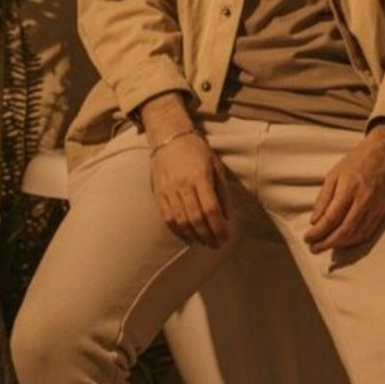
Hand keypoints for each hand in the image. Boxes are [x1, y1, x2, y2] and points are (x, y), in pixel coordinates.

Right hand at [149, 130, 229, 247]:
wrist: (169, 138)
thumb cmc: (197, 151)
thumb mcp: (216, 166)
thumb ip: (222, 191)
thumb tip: (226, 217)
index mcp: (200, 176)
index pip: (210, 209)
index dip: (218, 227)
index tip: (225, 238)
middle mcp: (183, 184)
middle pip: (196, 218)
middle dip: (208, 236)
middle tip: (216, 245)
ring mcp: (168, 190)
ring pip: (181, 221)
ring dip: (194, 236)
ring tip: (204, 243)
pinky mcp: (158, 194)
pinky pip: (167, 218)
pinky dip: (178, 230)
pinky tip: (188, 236)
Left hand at [305, 128, 384, 252]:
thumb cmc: (357, 161)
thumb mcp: (334, 174)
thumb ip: (324, 198)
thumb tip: (315, 221)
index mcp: (349, 188)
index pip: (331, 218)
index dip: (317, 232)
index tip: (307, 239)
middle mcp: (364, 200)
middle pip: (343, 230)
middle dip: (326, 243)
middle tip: (313, 249)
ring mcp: (375, 207)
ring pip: (356, 234)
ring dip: (339, 244)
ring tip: (325, 247)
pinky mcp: (383, 211)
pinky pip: (367, 232)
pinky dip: (354, 241)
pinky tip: (343, 242)